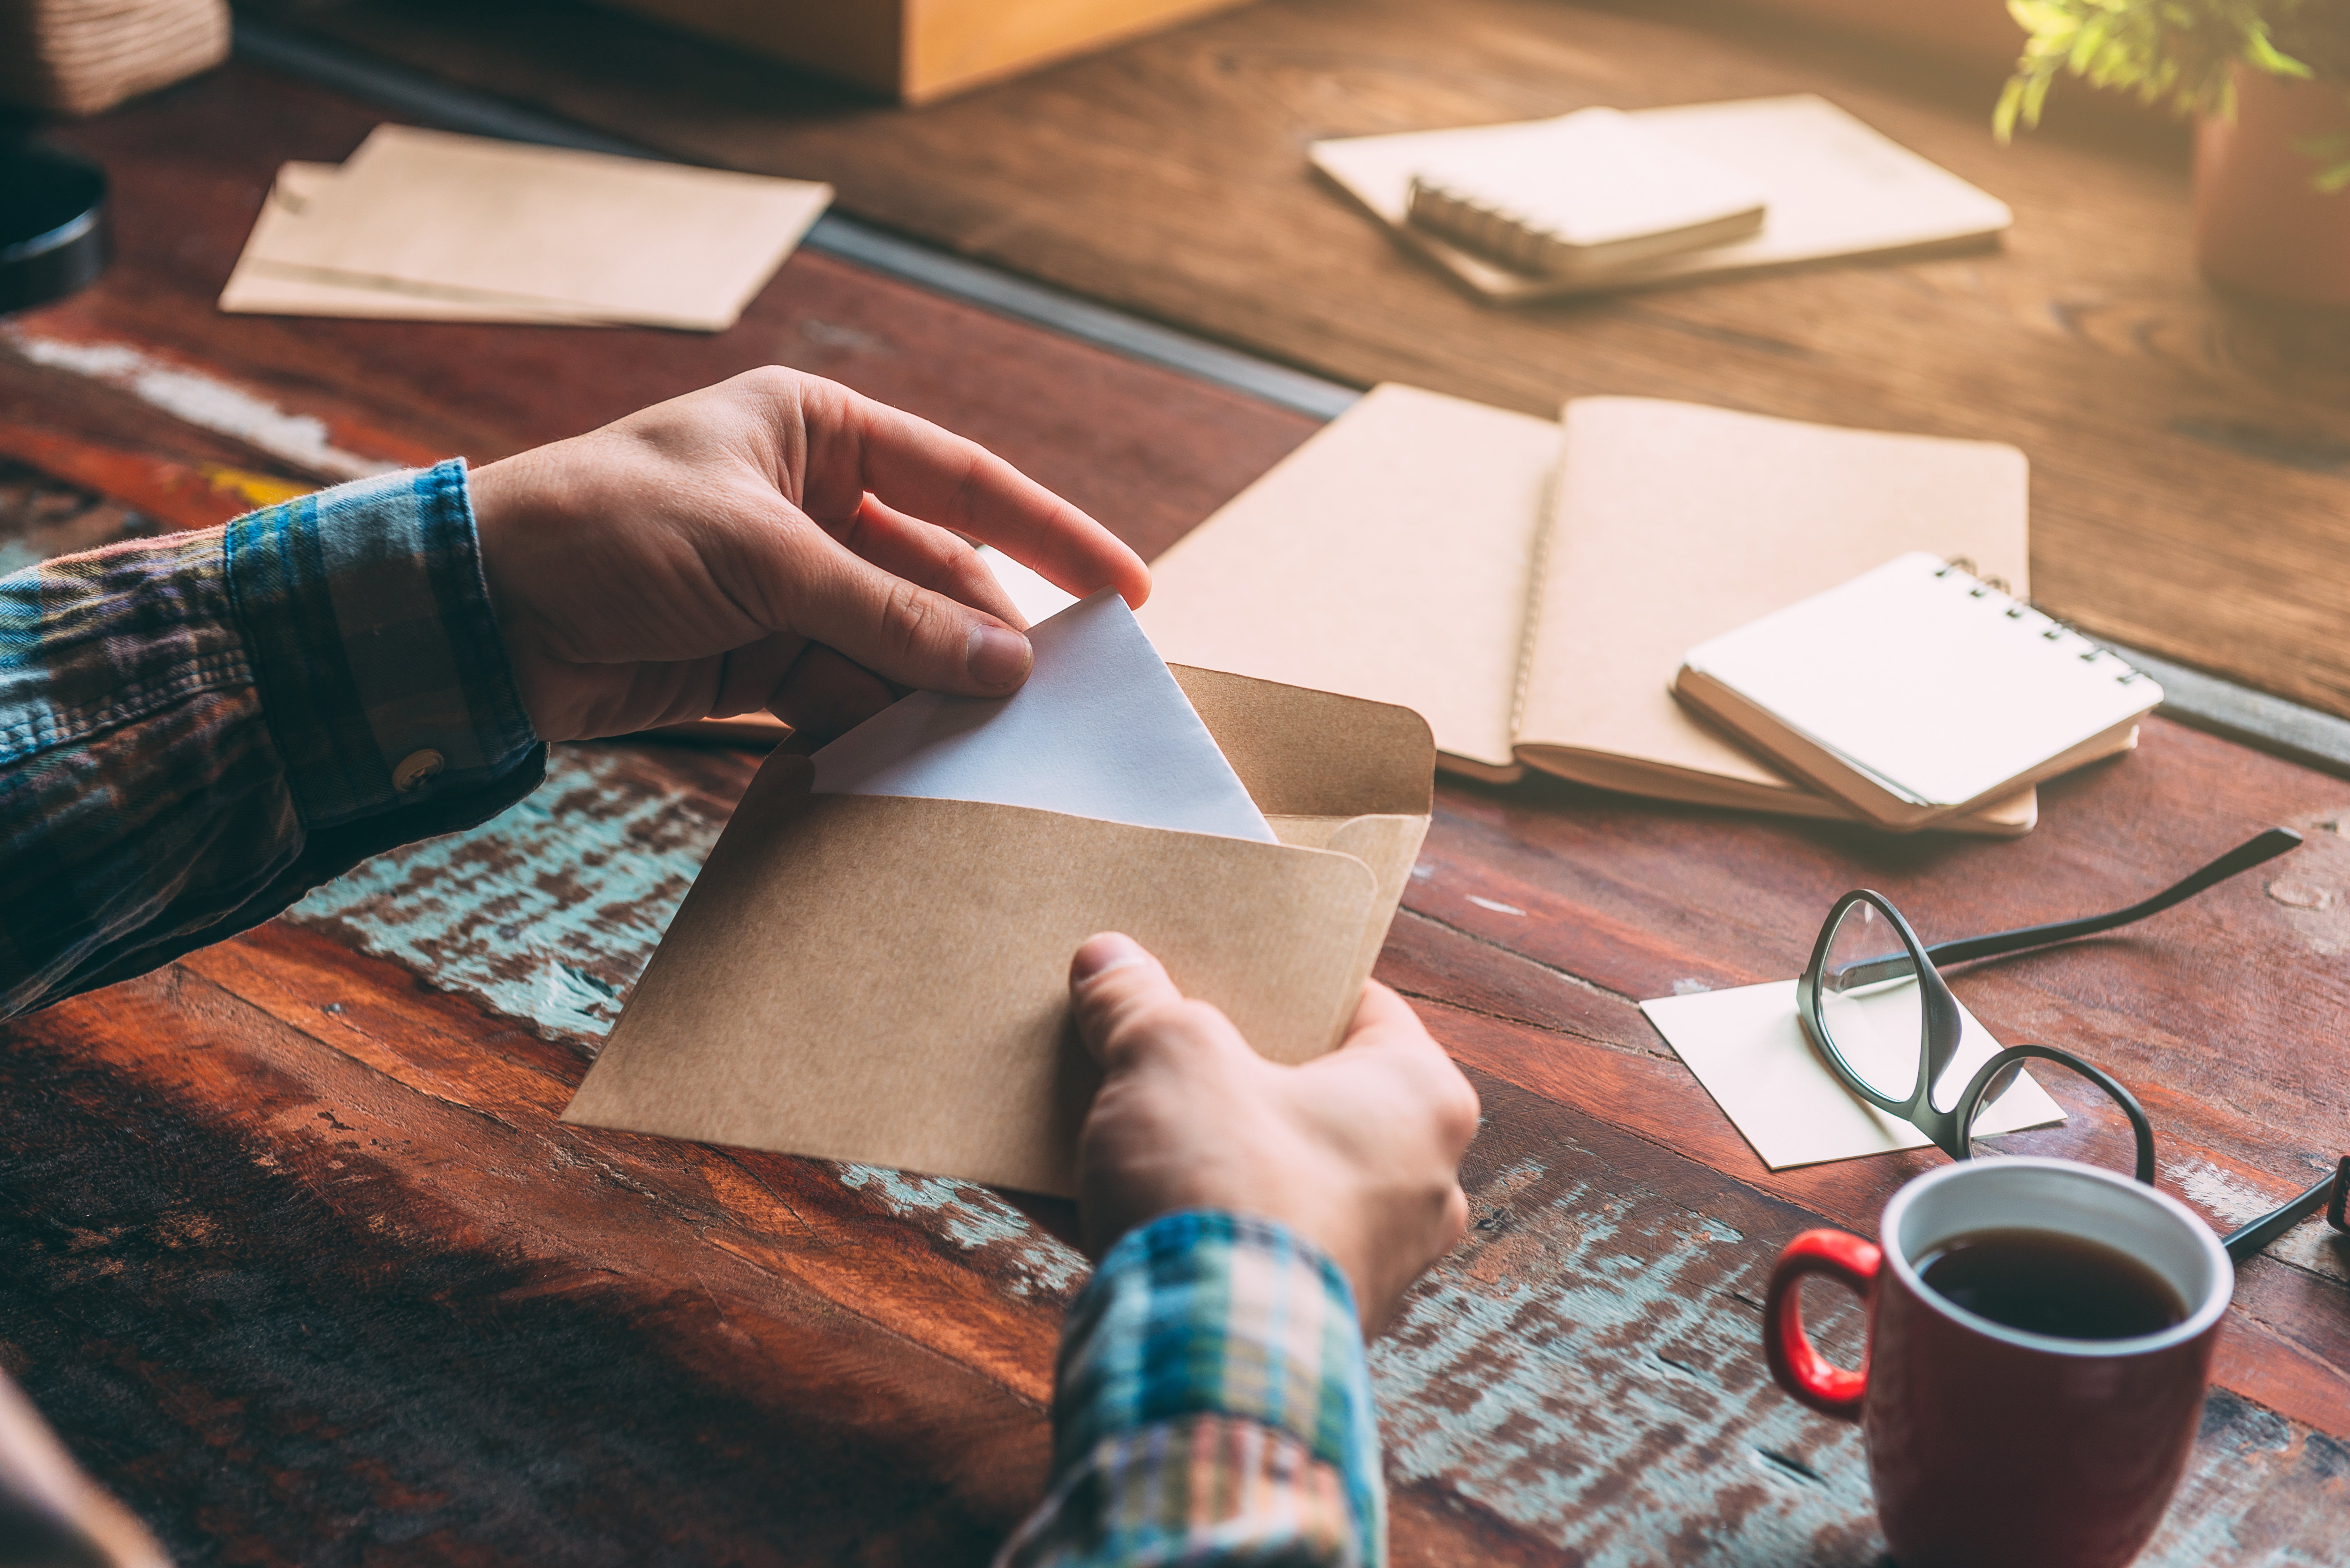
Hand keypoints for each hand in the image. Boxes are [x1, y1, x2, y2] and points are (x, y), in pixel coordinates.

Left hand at [468, 368, 1150, 741]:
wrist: (476, 611)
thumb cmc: (609, 532)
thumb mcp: (762, 559)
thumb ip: (887, 615)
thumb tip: (1006, 662)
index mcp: (816, 432)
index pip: (965, 481)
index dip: (1051, 536)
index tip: (1129, 591)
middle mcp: (811, 502)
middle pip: (935, 574)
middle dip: (987, 637)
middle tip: (1056, 705)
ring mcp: (785, 585)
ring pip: (894, 644)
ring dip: (933, 694)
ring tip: (991, 749)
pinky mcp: (755, 659)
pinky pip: (843, 694)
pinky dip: (874, 728)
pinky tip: (912, 764)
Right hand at [1067, 933, 1479, 1329]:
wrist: (1208, 1361)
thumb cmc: (1224, 1184)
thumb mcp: (1167, 1055)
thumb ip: (1137, 1001)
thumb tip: (1107, 960)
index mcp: (1422, 1101)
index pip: (1362, 1007)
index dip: (1286, 981)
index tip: (1226, 968)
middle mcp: (1418, 1187)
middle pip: (1310, 1096)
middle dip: (1228, 1071)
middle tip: (1160, 1039)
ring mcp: (1366, 1263)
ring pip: (1267, 1176)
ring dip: (1191, 1149)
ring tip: (1106, 1118)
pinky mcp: (1305, 1322)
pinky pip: (1232, 1245)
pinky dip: (1171, 1220)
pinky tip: (1077, 1197)